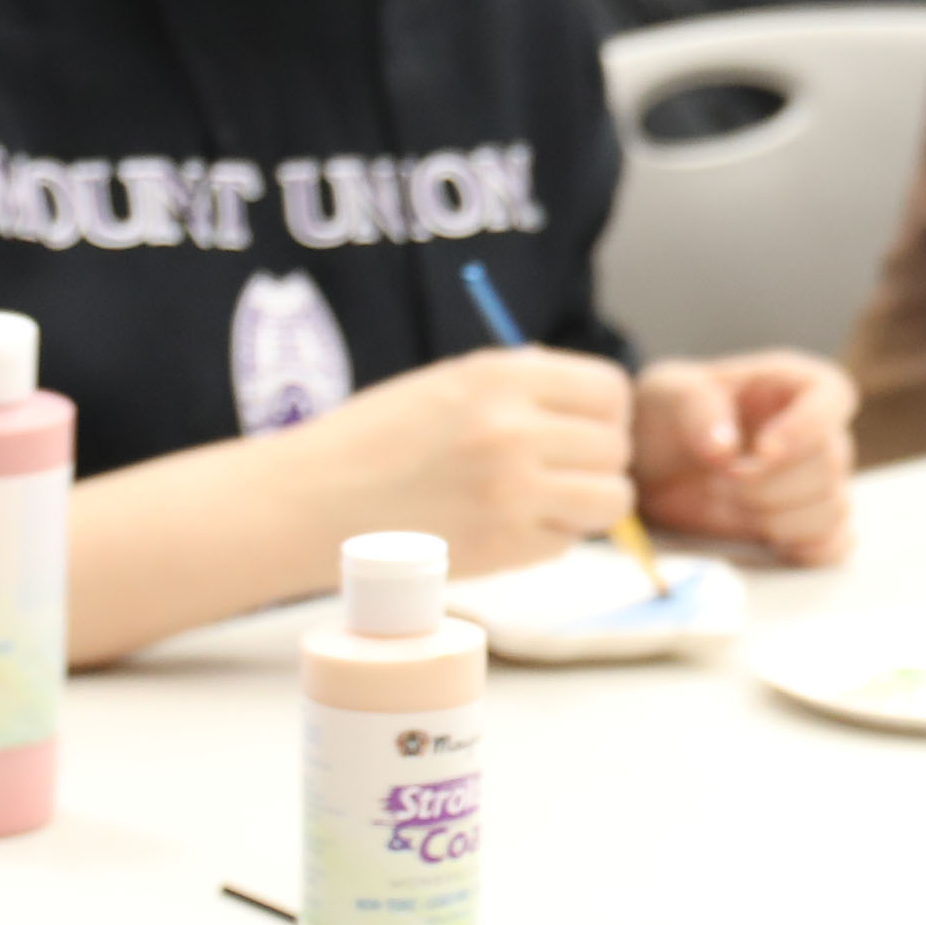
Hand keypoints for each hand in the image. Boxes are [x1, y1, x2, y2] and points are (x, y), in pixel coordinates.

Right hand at [291, 346, 635, 578]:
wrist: (309, 501)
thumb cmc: (376, 437)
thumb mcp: (450, 382)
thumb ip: (523, 384)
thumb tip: (594, 400)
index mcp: (503, 377)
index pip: (609, 390)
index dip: (603, 411)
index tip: (583, 425)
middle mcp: (515, 430)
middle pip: (616, 447)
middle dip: (597, 460)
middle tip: (559, 468)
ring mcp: (513, 492)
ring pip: (611, 500)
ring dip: (588, 504)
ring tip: (545, 500)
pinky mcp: (503, 547)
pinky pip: (566, 542)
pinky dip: (547, 538)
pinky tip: (505, 527)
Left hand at [636, 352, 858, 563]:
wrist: (652, 465)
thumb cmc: (667, 415)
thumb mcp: (667, 392)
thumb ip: (696, 409)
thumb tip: (724, 449)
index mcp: (794, 384)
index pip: (831, 397)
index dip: (806, 427)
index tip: (761, 452)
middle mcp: (817, 431)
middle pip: (831, 462)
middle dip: (774, 483)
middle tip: (724, 482)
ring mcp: (816, 480)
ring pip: (833, 505)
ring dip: (782, 519)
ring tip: (735, 505)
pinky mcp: (806, 523)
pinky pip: (834, 541)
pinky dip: (809, 549)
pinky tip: (771, 542)